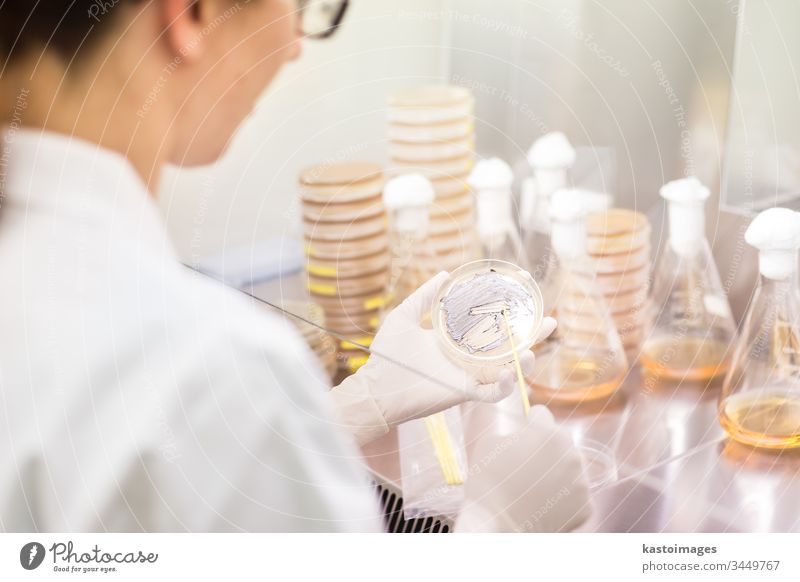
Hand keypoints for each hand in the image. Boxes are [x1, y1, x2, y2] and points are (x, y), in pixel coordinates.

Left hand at [331, 271, 556, 444]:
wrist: (374, 386)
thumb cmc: (386, 355)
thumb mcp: (405, 316)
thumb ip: (424, 297)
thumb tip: (444, 274)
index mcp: (458, 342)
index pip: (491, 328)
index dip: (512, 316)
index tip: (527, 299)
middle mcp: (467, 359)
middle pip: (508, 349)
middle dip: (532, 337)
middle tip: (550, 322)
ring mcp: (467, 377)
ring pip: (507, 371)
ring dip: (524, 362)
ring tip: (533, 351)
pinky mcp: (462, 392)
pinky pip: (491, 393)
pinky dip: (505, 387)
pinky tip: (511, 373)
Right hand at [456, 405, 591, 531]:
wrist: (495, 527)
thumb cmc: (487, 482)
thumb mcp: (489, 442)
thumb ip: (507, 427)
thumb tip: (514, 423)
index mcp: (549, 433)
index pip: (541, 415)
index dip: (527, 423)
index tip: (519, 435)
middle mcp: (573, 454)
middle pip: (559, 442)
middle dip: (544, 449)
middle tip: (524, 467)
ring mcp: (582, 482)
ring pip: (569, 467)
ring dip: (555, 472)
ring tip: (533, 488)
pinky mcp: (587, 507)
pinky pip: (576, 493)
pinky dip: (563, 497)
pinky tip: (543, 503)